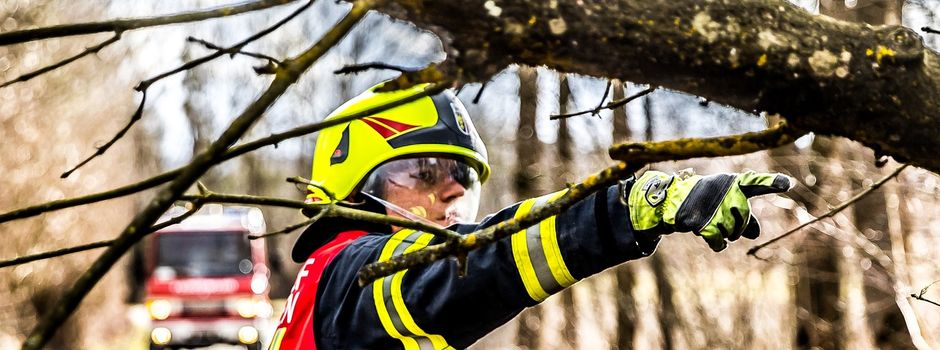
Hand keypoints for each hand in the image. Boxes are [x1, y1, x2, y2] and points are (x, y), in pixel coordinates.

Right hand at [627, 170, 791, 251]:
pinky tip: (709, 236)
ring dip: (723, 233)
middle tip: (720, 217)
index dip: (771, 183)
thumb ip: (744, 215)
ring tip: (709, 221)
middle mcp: (725, 194)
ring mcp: (715, 209)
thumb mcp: (725, 201)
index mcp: (733, 183)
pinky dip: (717, 243)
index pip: (755, 182)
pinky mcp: (704, 224)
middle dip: (736, 225)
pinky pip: (721, 243)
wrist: (671, 202)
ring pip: (733, 233)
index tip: (788, 184)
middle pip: (745, 220)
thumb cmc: (705, 200)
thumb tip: (755, 235)